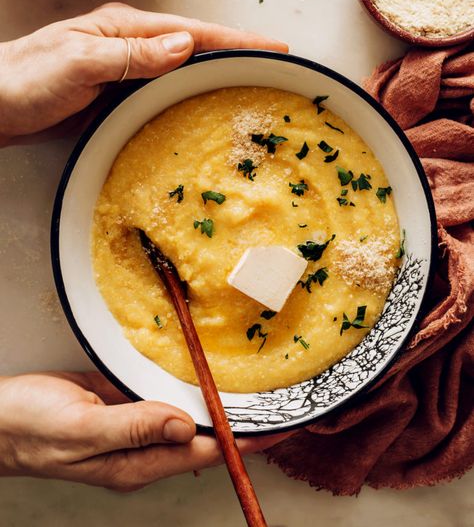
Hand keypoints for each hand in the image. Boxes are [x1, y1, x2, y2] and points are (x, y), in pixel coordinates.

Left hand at [0, 3, 287, 144]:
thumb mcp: (79, 62)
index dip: (236, 38)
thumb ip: (130, 54)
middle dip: (237, 53)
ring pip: (184, 68)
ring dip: (218, 74)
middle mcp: (131, 43)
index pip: (194, 30)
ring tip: (253, 86)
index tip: (274, 46)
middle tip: (276, 69)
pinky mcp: (119, 92)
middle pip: (196, 45)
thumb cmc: (26, 79)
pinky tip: (204, 107)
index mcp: (126, 27)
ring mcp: (126, 67)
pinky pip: (166, 90)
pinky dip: (191, 94)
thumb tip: (185, 45)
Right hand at [0, 371, 284, 490]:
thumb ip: (134, 427)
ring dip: (214, 396)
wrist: (0, 416)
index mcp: (138, 461)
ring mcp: (135, 422)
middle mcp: (143, 445)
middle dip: (238, 418)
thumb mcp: (81, 430)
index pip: (205, 452)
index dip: (242, 440)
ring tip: (251, 380)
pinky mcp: (123, 400)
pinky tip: (201, 366)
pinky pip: (162, 390)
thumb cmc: (31, 429)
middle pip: (203, 433)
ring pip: (185, 409)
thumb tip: (186, 426)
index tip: (277, 427)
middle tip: (275, 396)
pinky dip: (184, 379)